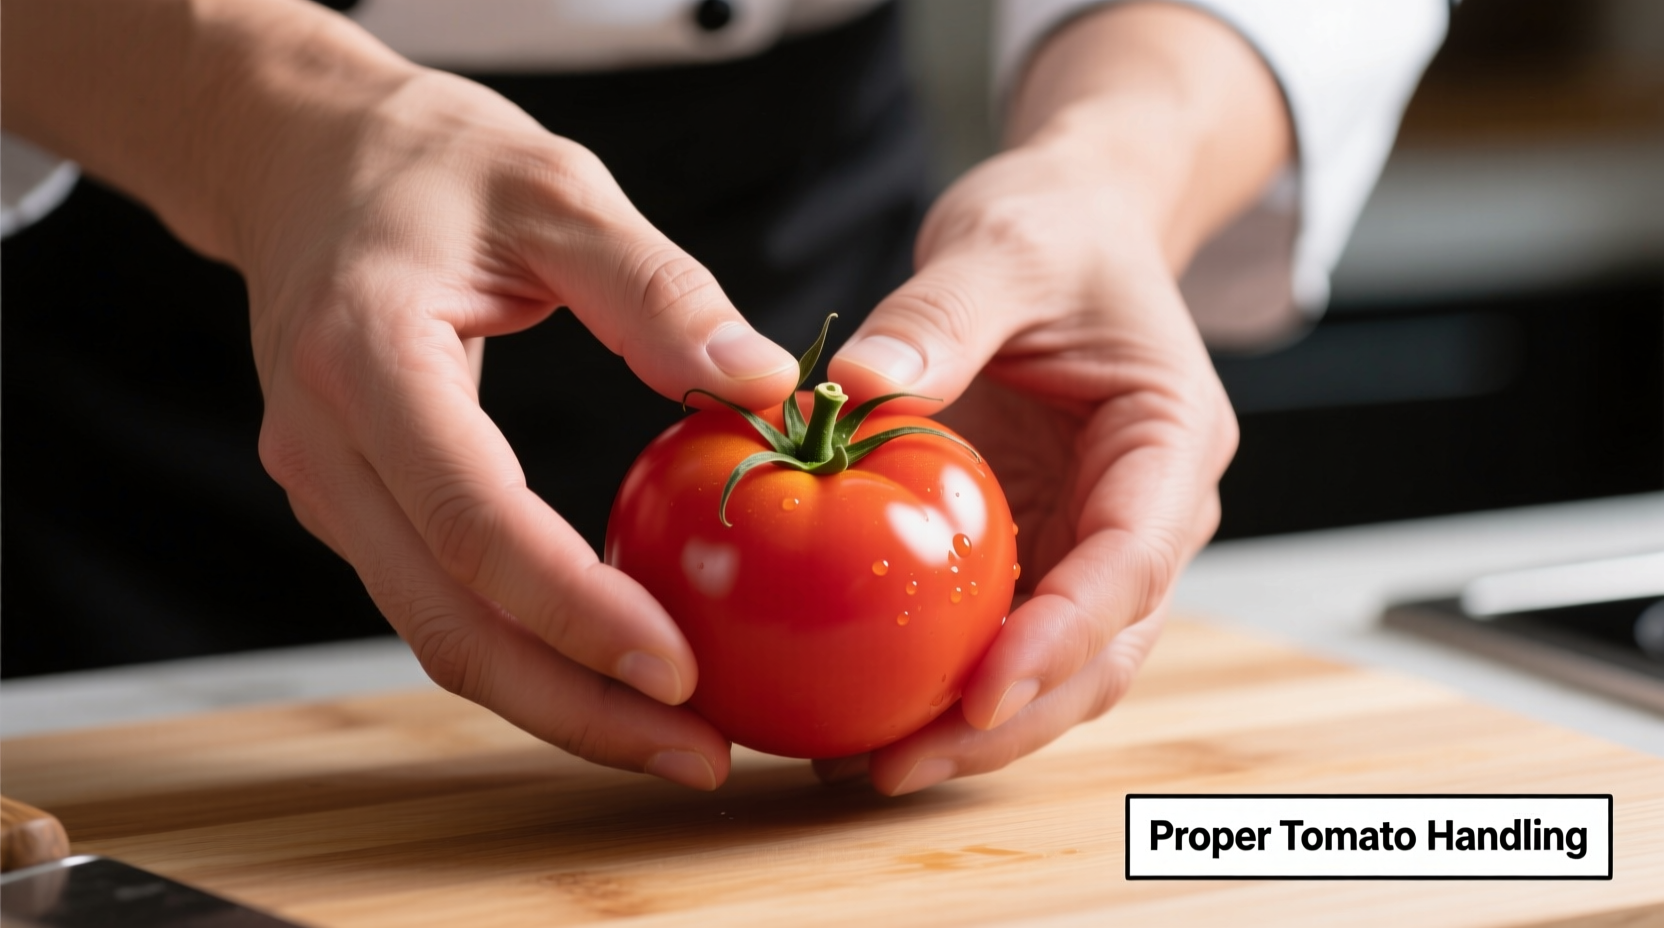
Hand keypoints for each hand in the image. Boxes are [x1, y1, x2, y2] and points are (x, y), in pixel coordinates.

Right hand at [242, 68, 800, 788]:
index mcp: (364, 354)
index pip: (472, 519)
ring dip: (553, 702)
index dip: (575, 609)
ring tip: (672, 740)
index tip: (680, 669)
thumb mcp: (555, 187)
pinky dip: (524, 652)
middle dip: (575, 707)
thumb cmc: (431, 161)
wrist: (303, 158)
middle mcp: (323, 442)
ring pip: (435, 634)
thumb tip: (767, 385)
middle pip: (445, 622)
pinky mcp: (353, 505)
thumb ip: (656, 286)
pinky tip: (609, 669)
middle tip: (699, 754)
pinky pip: (436, 603)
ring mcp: (324, 485)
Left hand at [815, 3, 1287, 793]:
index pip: (1130, 559)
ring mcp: (1095, 538)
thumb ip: (938, 317)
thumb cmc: (1052, 229)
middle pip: (1103, 647)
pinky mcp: (1041, 547)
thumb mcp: (999, 247)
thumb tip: (851, 392)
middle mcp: (1148, 509)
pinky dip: (947, 680)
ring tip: (870, 762)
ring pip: (1061, 665)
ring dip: (977, 727)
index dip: (1062, 635)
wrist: (1069, 228)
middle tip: (903, 760)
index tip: (980, 689)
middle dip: (1011, 718)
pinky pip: (1004, 632)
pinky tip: (867, 709)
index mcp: (1170, 439)